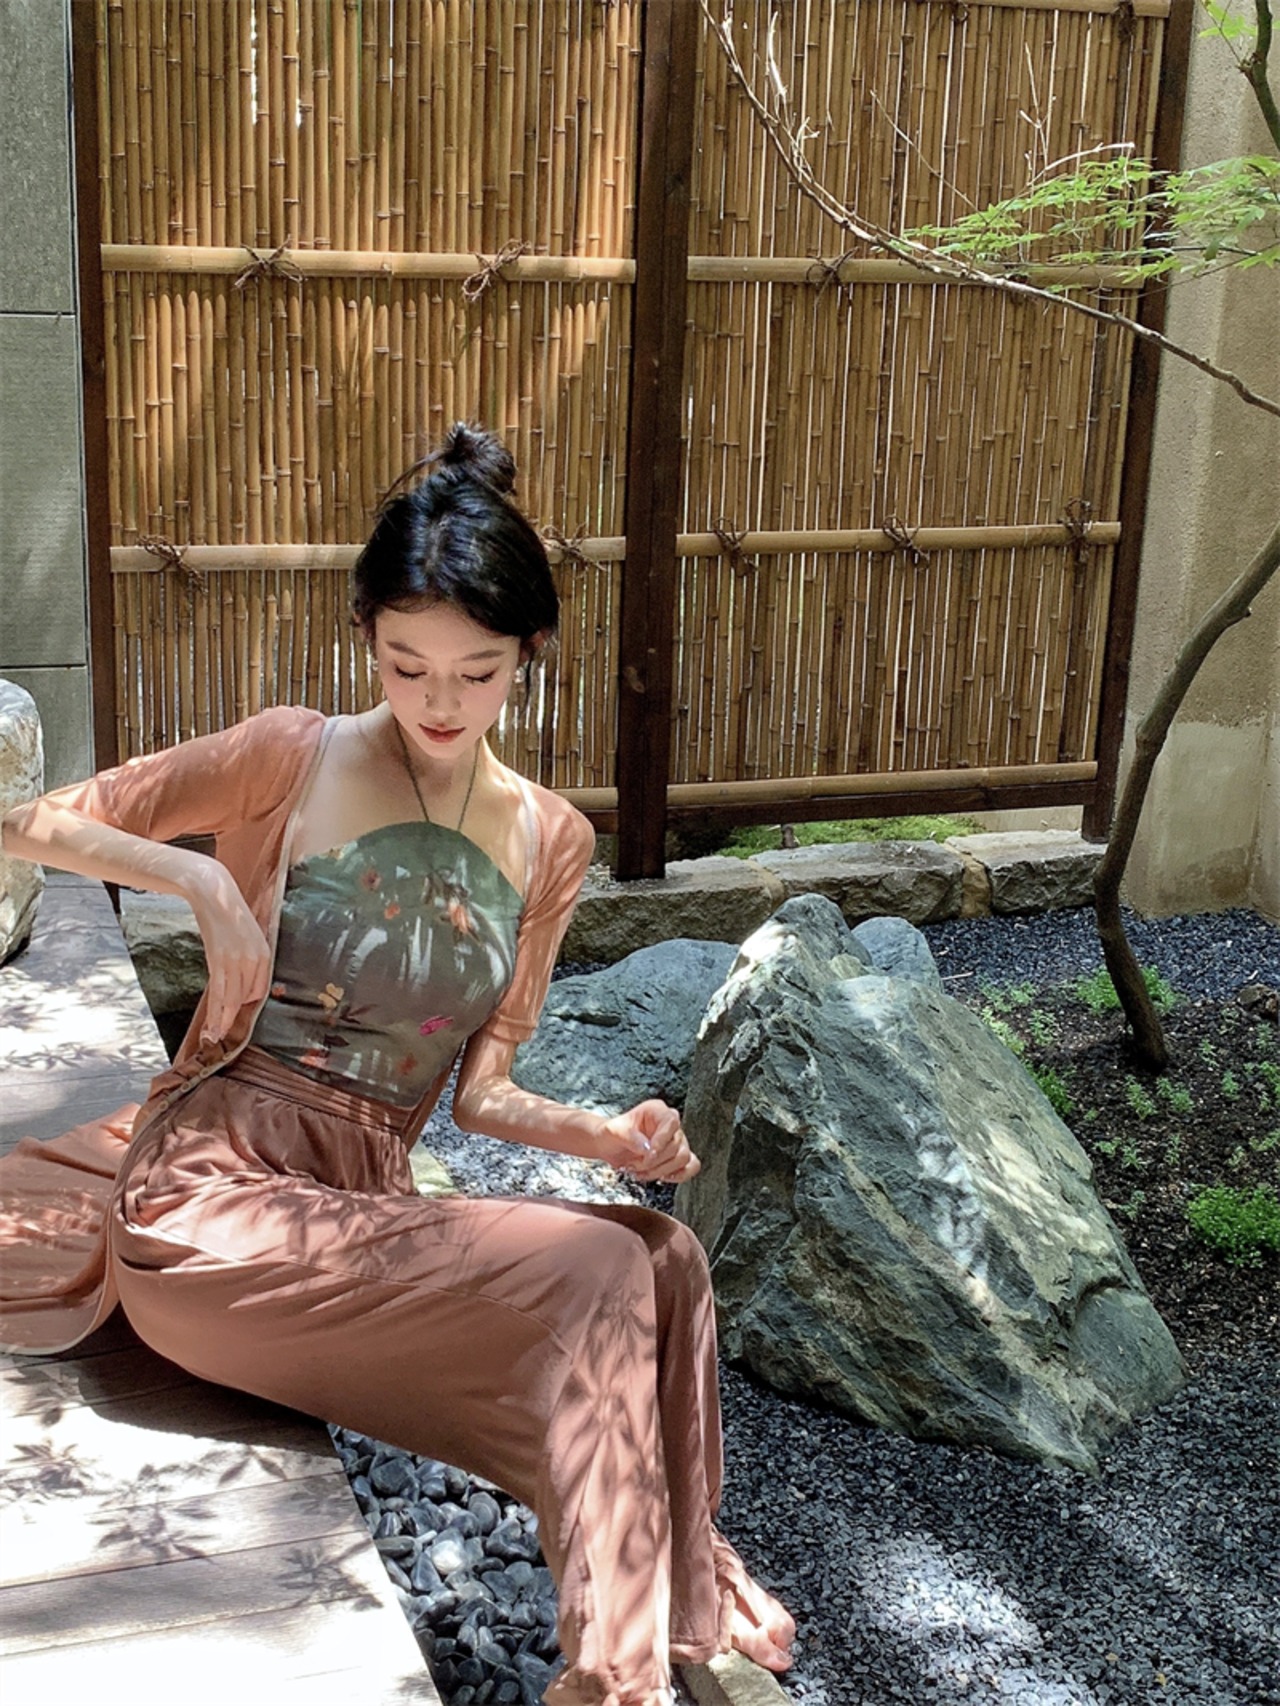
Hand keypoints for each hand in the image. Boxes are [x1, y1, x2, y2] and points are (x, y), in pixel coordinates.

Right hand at [184, 857, 271, 1043]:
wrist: (213, 892)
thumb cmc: (228, 914)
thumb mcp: (246, 936)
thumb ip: (247, 958)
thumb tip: (239, 982)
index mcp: (264, 953)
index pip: (258, 990)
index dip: (244, 1004)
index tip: (233, 1016)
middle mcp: (255, 959)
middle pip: (245, 998)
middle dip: (232, 1019)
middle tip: (221, 1037)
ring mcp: (237, 960)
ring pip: (231, 999)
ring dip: (222, 1022)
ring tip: (214, 1038)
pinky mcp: (220, 959)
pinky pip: (219, 992)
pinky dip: (216, 1011)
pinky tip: (212, 1024)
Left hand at [601, 1099, 700, 1182]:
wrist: (610, 1146)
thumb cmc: (612, 1134)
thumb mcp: (613, 1131)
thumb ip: (630, 1138)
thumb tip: (648, 1149)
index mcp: (656, 1110)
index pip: (671, 1121)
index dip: (662, 1140)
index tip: (648, 1154)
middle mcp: (670, 1124)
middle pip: (677, 1145)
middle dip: (654, 1161)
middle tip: (634, 1166)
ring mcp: (677, 1141)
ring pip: (683, 1158)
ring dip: (660, 1171)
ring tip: (640, 1172)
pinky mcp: (679, 1156)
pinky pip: (692, 1166)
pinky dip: (679, 1175)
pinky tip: (661, 1177)